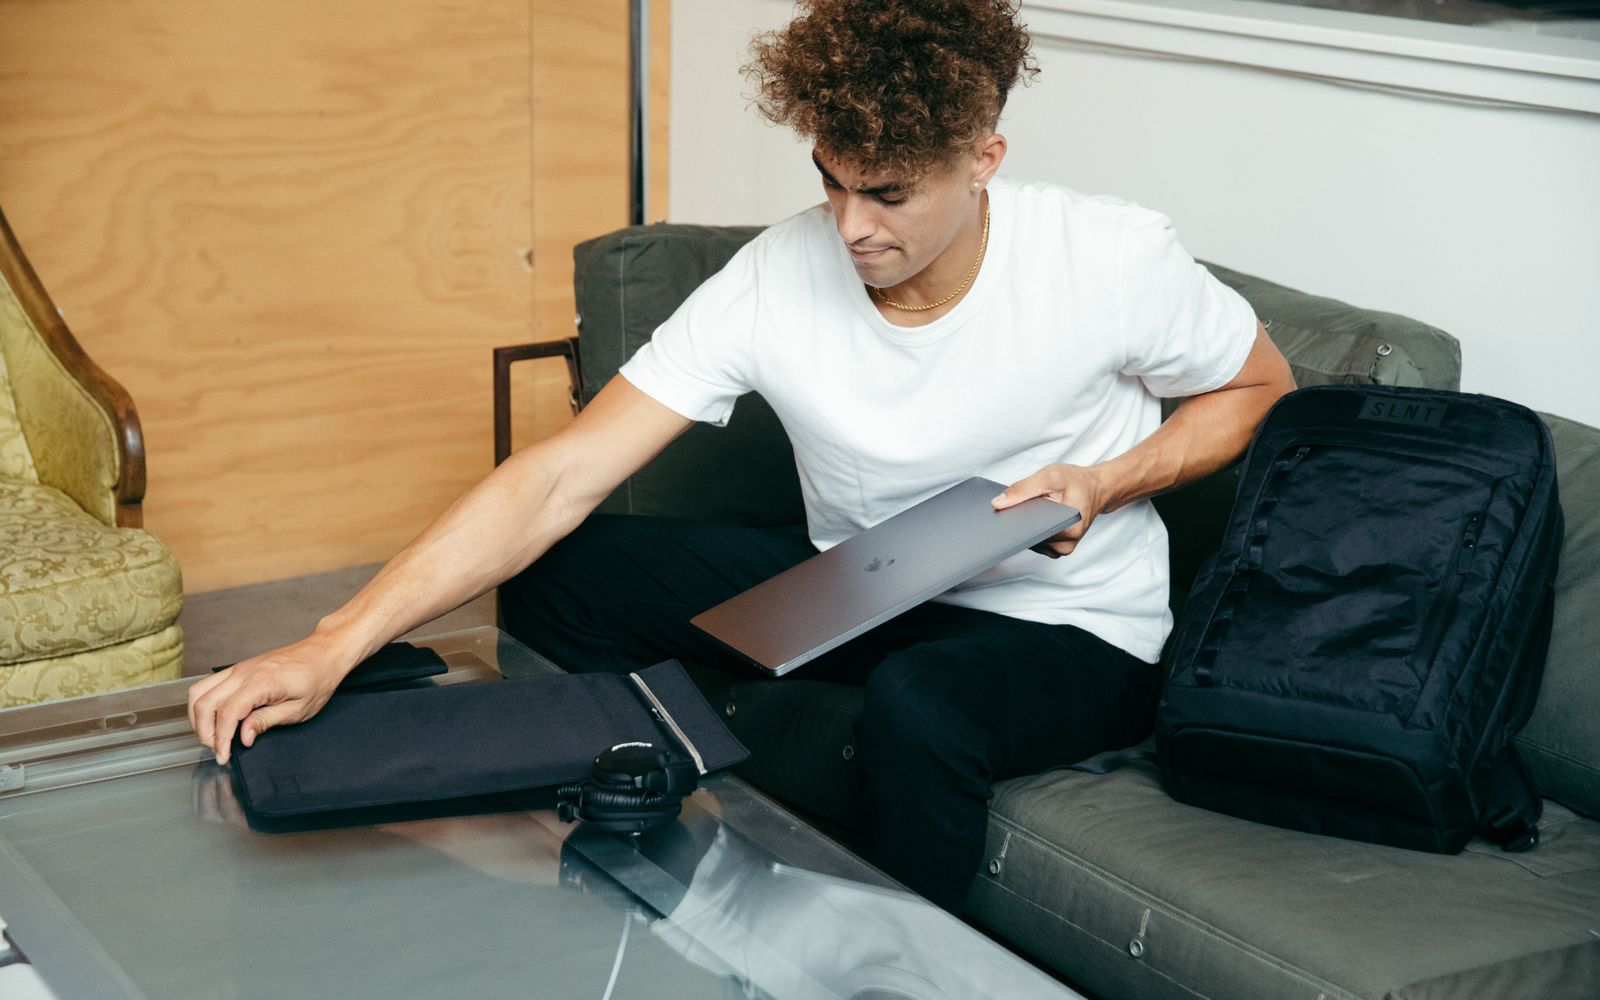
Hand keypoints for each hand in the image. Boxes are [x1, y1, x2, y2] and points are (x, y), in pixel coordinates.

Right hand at [186, 633, 357, 765]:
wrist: (323, 654)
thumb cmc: (317, 679)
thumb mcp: (298, 709)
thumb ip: (266, 722)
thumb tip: (242, 737)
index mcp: (260, 682)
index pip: (227, 714)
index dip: (221, 740)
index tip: (224, 756)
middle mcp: (243, 673)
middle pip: (204, 704)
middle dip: (205, 733)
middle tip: (218, 751)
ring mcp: (238, 668)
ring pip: (198, 692)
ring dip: (199, 718)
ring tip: (212, 737)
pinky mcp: (238, 668)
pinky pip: (207, 684)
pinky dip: (203, 704)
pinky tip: (213, 718)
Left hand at [992, 463, 1107, 557]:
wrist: (1096, 488)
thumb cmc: (1076, 481)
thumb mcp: (1050, 475)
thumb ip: (1022, 488)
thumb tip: (997, 504)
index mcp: (1068, 526)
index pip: (1031, 533)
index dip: (1012, 526)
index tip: (999, 520)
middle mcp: (1067, 542)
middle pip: (1030, 540)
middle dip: (1017, 526)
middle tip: (1007, 512)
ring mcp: (1063, 548)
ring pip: (1032, 543)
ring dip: (1024, 530)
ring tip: (1022, 513)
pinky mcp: (1059, 548)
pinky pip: (1038, 544)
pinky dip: (1030, 533)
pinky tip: (1028, 520)